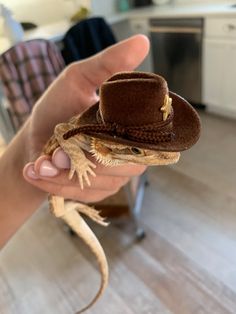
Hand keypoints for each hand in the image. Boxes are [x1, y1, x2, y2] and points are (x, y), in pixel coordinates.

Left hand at [23, 35, 148, 202]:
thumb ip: (108, 65)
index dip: (118, 139)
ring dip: (67, 175)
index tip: (86, 133)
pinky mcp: (100, 190)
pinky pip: (88, 194)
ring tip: (43, 162)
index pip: (146, 135)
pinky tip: (40, 174)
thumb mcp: (79, 78)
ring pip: (105, 182)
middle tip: (56, 152)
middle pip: (126, 164)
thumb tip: (142, 42)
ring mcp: (117, 174)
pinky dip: (60, 187)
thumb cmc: (58, 107)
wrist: (36, 138)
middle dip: (86, 160)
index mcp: (133, 124)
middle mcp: (131, 150)